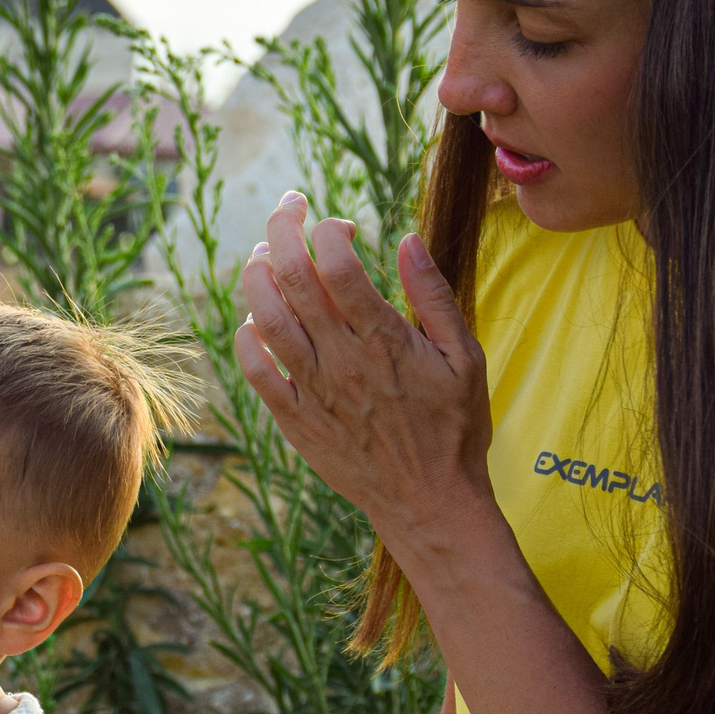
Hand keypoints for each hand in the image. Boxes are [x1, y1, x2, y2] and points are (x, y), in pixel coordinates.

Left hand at [236, 192, 497, 566]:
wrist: (431, 506)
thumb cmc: (455, 429)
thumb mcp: (467, 359)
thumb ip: (434, 296)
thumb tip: (406, 239)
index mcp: (386, 343)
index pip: (338, 268)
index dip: (328, 231)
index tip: (339, 224)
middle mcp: (343, 363)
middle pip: (293, 280)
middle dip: (282, 230)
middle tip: (289, 207)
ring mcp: (314, 393)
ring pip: (265, 319)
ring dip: (256, 276)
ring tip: (263, 253)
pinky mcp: (296, 421)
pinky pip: (256, 371)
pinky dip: (246, 337)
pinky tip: (255, 319)